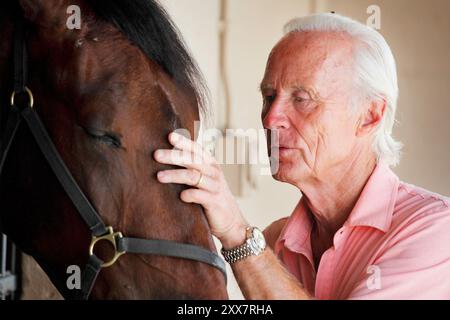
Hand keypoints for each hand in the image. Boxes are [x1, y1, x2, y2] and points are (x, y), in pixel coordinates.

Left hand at [154, 132, 247, 247]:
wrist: (232, 222)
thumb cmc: (212, 198)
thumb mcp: (204, 180)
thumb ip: (191, 168)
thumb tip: (165, 157)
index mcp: (210, 164)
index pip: (196, 149)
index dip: (184, 142)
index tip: (170, 136)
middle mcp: (214, 172)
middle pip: (192, 160)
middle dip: (173, 156)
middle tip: (156, 155)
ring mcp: (215, 186)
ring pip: (193, 176)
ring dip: (175, 175)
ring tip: (159, 176)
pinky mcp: (214, 202)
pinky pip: (200, 195)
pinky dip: (189, 194)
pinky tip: (180, 196)